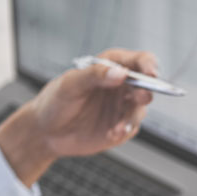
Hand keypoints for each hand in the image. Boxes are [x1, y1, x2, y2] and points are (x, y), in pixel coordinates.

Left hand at [0, 48, 157, 185]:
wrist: (46, 132)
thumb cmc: (55, 101)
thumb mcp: (71, 84)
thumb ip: (95, 75)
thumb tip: (121, 73)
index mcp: (111, 66)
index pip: (139, 60)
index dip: (149, 65)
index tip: (150, 74)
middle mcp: (121, 86)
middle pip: (147, 85)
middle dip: (147, 91)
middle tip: (140, 98)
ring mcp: (122, 107)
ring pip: (141, 108)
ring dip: (132, 117)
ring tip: (117, 128)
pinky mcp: (121, 127)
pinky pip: (132, 127)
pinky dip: (124, 130)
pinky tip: (110, 134)